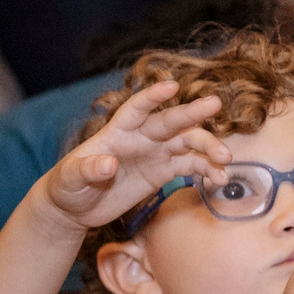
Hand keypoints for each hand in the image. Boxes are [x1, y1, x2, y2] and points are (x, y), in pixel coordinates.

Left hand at [39, 79, 228, 228]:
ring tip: (226, 159)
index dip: (152, 97)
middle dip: (192, 113)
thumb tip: (108, 163)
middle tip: (214, 105)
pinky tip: (220, 179)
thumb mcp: (70, 179)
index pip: (136, 108)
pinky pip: (191, 166)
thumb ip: (87, 170)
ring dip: (209, 147)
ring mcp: (155, 152)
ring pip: (188, 142)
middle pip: (170, 121)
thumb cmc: (67, 186)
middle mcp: (140, 137)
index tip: (171, 86)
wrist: (74, 207)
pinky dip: (207, 170)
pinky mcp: (163, 171)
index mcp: (116, 132)